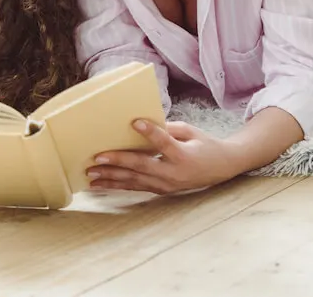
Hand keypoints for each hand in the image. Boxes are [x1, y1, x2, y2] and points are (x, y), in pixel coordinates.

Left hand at [85, 119, 242, 194]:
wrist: (221, 168)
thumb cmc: (204, 144)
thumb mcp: (190, 131)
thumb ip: (168, 129)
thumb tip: (142, 125)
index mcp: (184, 155)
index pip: (165, 143)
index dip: (150, 132)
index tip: (135, 121)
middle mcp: (174, 174)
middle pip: (142, 166)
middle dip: (118, 162)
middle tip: (97, 157)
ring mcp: (166, 185)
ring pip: (135, 181)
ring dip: (111, 178)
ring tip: (91, 174)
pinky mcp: (161, 190)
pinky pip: (136, 187)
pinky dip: (117, 185)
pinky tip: (101, 184)